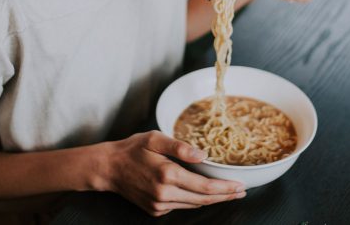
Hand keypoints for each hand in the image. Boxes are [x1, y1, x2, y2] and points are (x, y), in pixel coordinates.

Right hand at [102, 131, 245, 215]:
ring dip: (211, 199)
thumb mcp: (155, 139)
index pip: (205, 186)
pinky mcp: (155, 210)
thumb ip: (180, 147)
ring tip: (227, 192)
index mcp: (167, 175)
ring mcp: (159, 205)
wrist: (108, 168)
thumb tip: (203, 155)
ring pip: (193, 205)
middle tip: (241, 191)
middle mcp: (165, 194)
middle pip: (203, 199)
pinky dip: (193, 200)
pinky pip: (180, 206)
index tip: (240, 186)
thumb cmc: (132, 149)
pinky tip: (200, 192)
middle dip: (224, 196)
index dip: (225, 188)